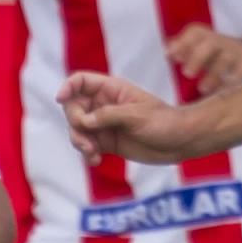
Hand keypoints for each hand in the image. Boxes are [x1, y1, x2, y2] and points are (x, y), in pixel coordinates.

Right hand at [59, 71, 205, 163]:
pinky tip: (96, 160)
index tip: (61, 99)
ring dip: (79, 142)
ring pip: (78, 130)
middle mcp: (104, 105)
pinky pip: (87, 146)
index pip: (81, 82)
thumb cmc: (164, 123)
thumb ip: (108, 116)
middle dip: (75, 124)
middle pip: (73, 108)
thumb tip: (83, 121)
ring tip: (92, 153)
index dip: (68, 87)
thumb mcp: (136, 116)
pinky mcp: (108, 143)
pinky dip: (87, 154)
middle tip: (86, 141)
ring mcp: (104, 124)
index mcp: (111, 90)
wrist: (181, 142)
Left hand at [168, 23, 241, 89]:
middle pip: (211, 43)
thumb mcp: (203, 49)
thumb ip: (185, 50)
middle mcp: (224, 42)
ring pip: (226, 60)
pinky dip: (231, 84)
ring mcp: (239, 53)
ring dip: (213, 74)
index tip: (169, 55)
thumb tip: (168, 52)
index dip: (182, 42)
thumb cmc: (219, 55)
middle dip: (198, 57)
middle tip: (187, 73)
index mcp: (210, 37)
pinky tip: (222, 94)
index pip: (195, 32)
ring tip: (203, 89)